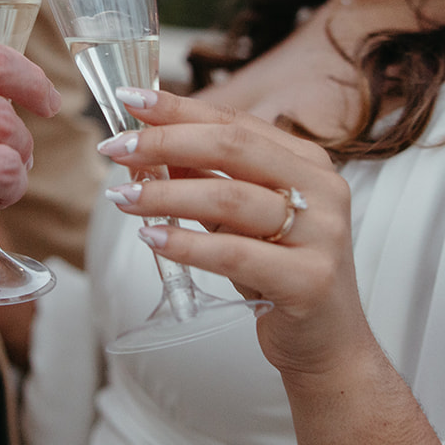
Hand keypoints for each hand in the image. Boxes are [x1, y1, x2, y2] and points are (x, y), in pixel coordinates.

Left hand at [96, 88, 369, 377]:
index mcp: (308, 163)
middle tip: (117, 147)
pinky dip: (187, 244)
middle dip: (166, 142)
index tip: (130, 101)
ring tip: (122, 197)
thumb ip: (206, 179)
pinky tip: (151, 238)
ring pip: (230, 198)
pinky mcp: (309, 280)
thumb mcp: (241, 219)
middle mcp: (321, 190)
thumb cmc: (278, 274)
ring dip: (166, 193)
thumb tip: (147, 144)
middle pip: (233, 147)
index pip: (235, 123)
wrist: (327, 343)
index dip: (179, 109)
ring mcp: (321, 234)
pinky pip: (235, 254)